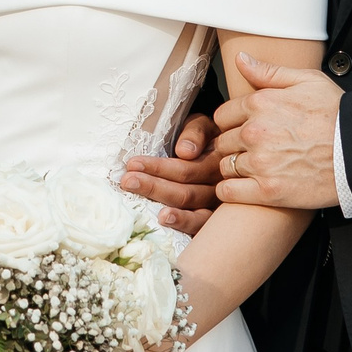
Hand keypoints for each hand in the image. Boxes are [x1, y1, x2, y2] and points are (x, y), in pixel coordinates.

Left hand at [119, 113, 220, 235]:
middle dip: (153, 186)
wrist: (224, 149)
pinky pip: (199, 226)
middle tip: (127, 181)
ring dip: (162, 203)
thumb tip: (185, 152)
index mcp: (219, 161)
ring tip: (137, 201)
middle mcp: (221, 186)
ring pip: (191, 208)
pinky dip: (183, 223)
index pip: (187, 169)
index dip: (159, 168)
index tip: (133, 164)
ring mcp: (218, 205)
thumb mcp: (203, 125)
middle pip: (186, 192)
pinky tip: (164, 221)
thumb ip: (196, 133)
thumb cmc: (205, 137)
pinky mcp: (212, 220)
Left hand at [208, 52, 342, 211]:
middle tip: (253, 151)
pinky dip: (231, 190)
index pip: (222, 115)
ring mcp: (260, 163)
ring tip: (256, 169)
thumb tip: (241, 59)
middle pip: (223, 141)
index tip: (245, 130)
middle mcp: (254, 132)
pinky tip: (245, 187)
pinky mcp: (268, 191)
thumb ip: (269, 72)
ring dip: (235, 168)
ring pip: (225, 166)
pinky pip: (228, 191)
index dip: (233, 123)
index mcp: (260, 104)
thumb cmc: (339, 115)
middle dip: (234, 145)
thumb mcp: (308, 81)